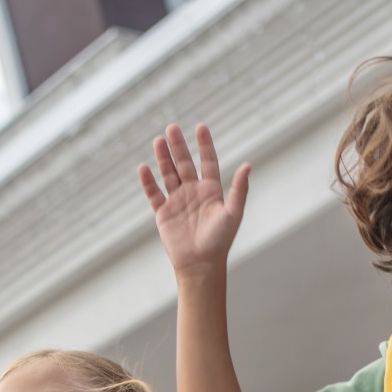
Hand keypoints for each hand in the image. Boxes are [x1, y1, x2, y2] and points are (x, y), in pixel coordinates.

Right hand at [138, 123, 250, 276]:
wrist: (200, 264)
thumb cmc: (220, 241)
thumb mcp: (233, 213)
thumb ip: (239, 189)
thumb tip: (248, 165)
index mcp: (212, 190)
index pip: (208, 161)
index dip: (204, 144)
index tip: (200, 127)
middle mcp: (194, 192)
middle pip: (185, 163)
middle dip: (178, 146)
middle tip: (172, 127)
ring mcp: (177, 201)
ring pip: (168, 174)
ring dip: (163, 158)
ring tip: (158, 140)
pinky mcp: (163, 213)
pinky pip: (154, 193)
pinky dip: (148, 181)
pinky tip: (143, 167)